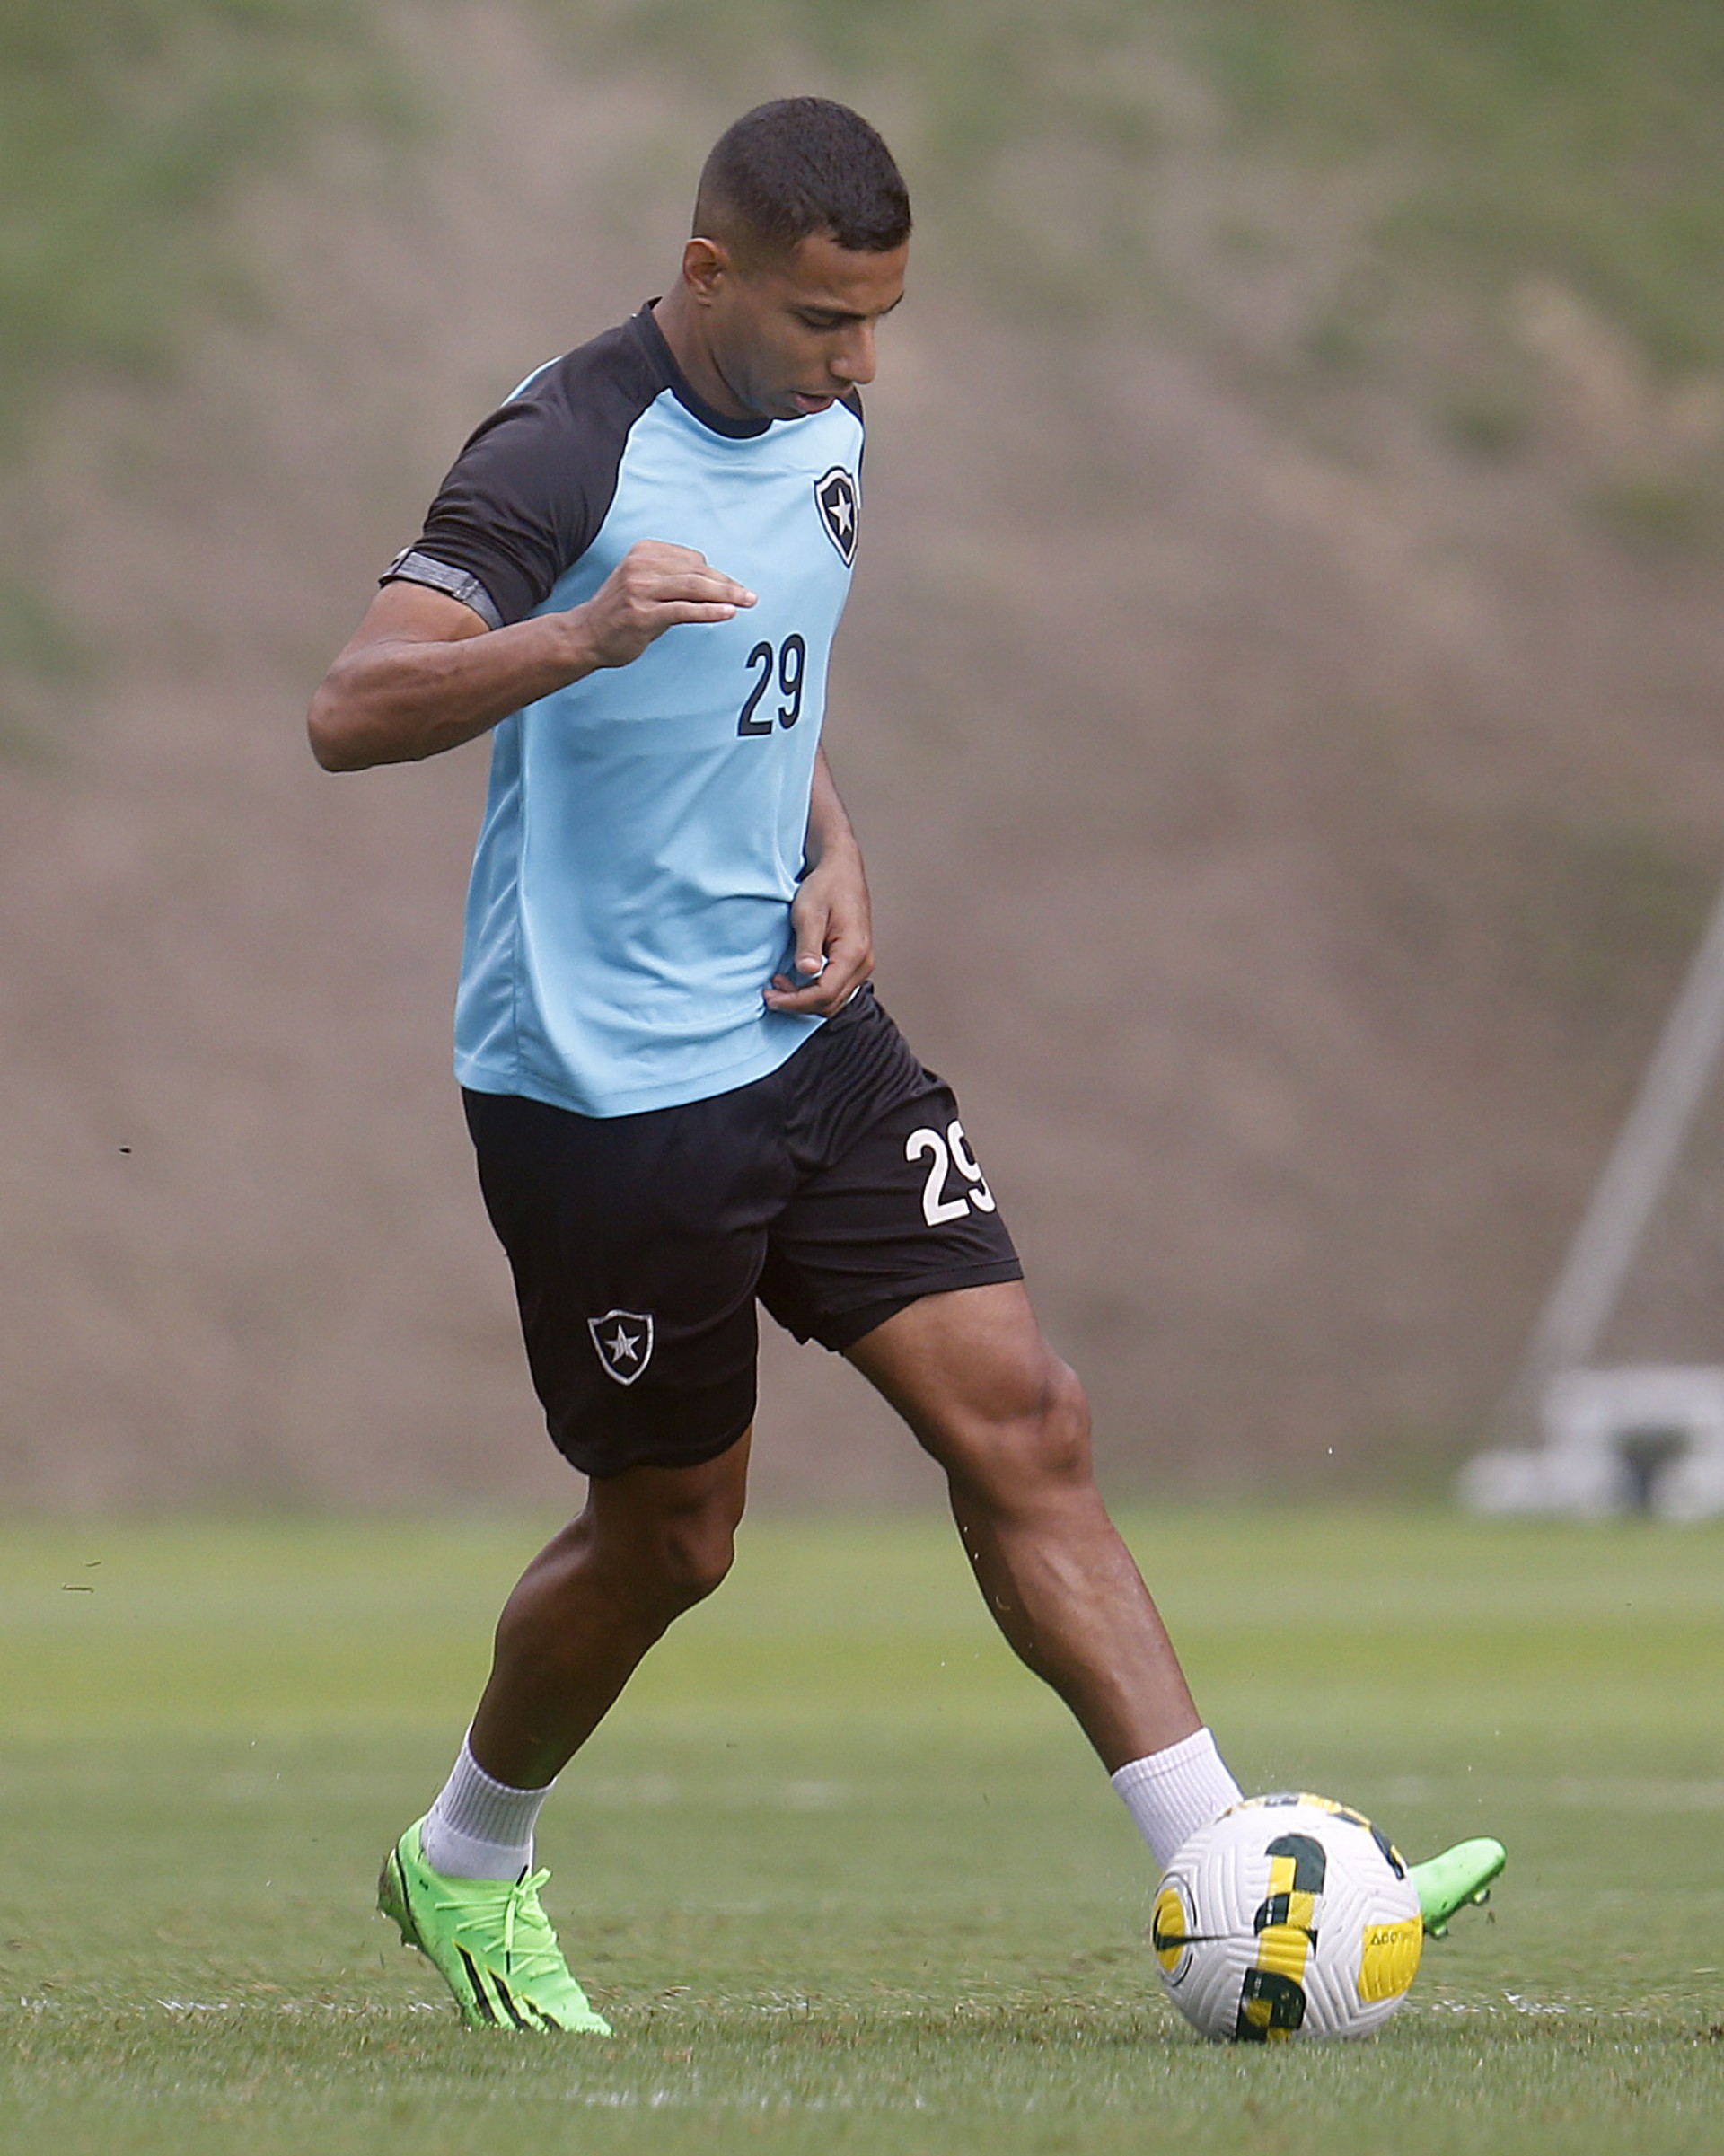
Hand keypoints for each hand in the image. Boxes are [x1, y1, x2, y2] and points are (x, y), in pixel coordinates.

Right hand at [570, 541, 753, 668]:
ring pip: (694, 588)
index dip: (717, 575)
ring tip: (747, 602)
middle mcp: (641, 565)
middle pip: (697, 571)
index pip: (692, 560)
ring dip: (725, 595)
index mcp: (644, 551)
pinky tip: (728, 613)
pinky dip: (709, 611)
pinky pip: (684, 610)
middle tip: (750, 596)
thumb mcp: (646, 583)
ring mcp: (640, 589)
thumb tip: (718, 583)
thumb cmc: (621, 611)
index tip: (734, 589)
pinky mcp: (642, 613)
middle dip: (727, 584)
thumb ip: (676, 579)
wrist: (586, 635)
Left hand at [765, 842, 873, 1015]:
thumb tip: (807, 972)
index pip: (825, 993)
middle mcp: (863, 963)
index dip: (795, 1002)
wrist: (841, 870)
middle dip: (798, 1004)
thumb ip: (808, 945)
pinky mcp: (854, 963)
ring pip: (833, 1000)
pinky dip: (813, 992)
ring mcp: (861, 965)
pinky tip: (794, 980)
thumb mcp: (809, 912)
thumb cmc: (826, 886)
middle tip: (769, 994)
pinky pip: (835, 989)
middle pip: (830, 1003)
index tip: (770, 997)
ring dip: (805, 1000)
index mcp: (854, 952)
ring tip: (779, 986)